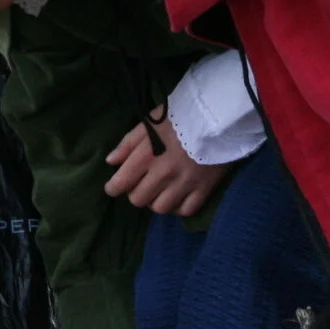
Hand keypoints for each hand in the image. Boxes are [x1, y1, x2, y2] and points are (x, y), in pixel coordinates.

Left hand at [104, 121, 226, 215]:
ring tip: (159, 191)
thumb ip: (128, 143)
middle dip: (135, 193)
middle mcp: (163, 174)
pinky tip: (177, 196)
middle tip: (141, 184)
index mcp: (147, 155)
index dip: (113, 188)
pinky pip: (184, 211)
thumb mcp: (149, 122)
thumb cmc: (180, 117)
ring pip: (160, 209)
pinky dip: (178, 207)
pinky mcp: (204, 189)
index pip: (122, 183)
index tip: (113, 187)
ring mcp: (185, 184)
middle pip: (139, 199)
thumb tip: (111, 162)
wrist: (218, 117)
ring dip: (155, 201)